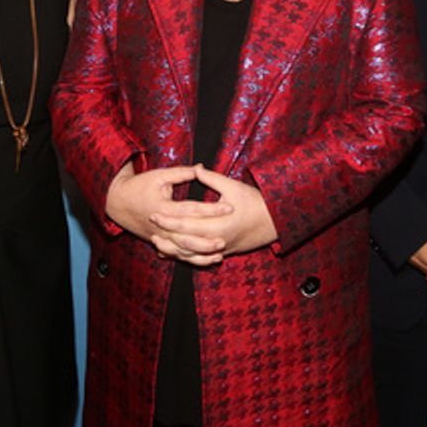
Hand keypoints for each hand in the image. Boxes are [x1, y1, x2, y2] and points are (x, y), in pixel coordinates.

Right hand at [105, 163, 233, 264]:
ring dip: (201, 253)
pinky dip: (193, 259)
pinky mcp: (160, 243)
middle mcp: (162, 227)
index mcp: (164, 208)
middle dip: (208, 238)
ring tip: (221, 251)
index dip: (211, 208)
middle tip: (227, 237)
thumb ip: (181, 173)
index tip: (230, 207)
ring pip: (183, 250)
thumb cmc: (140, 186)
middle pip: (188, 236)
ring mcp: (160, 237)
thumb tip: (201, 167)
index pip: (192, 209)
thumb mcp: (159, 176)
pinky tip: (209, 259)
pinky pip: (178, 255)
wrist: (118, 203)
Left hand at [150, 165, 276, 258]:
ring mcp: (220, 249)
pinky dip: (185, 256)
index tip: (154, 212)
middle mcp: (216, 240)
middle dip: (166, 233)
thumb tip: (196, 168)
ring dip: (173, 249)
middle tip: (150, 225)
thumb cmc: (255, 202)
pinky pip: (200, 258)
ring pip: (191, 254)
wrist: (275, 221)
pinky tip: (174, 252)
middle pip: (184, 241)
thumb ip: (212, 179)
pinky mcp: (224, 252)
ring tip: (156, 242)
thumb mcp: (233, 187)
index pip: (186, 223)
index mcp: (217, 224)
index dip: (168, 218)